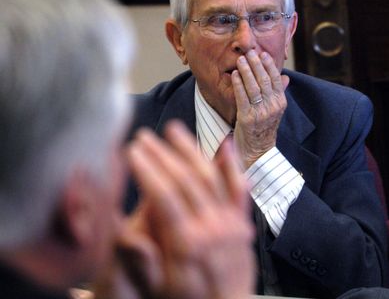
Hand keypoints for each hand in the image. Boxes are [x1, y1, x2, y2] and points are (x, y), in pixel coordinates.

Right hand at [109, 121, 254, 298]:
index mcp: (185, 243)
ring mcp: (229, 222)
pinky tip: (224, 146)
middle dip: (162, 154)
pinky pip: (239, 189)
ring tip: (174, 130)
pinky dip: (231, 165)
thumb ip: (139, 257)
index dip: (147, 169)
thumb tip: (123, 228)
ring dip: (190, 150)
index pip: (164, 195)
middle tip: (145, 135)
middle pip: (185, 179)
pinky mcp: (241, 222)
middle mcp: (210, 227)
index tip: (132, 150)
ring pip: (210, 176)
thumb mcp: (155, 288)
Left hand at [231, 50, 288, 168]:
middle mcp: (272, 107)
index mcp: (280, 103)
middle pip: (264, 80)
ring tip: (240, 60)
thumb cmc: (263, 128)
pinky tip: (234, 75)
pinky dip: (238, 84)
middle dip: (256, 64)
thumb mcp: (274, 110)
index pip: (276, 79)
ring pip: (254, 87)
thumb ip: (278, 93)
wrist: (257, 151)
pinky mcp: (247, 118)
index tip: (262, 54)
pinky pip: (242, 97)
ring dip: (246, 71)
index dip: (269, 65)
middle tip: (249, 53)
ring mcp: (260, 113)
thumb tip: (285, 77)